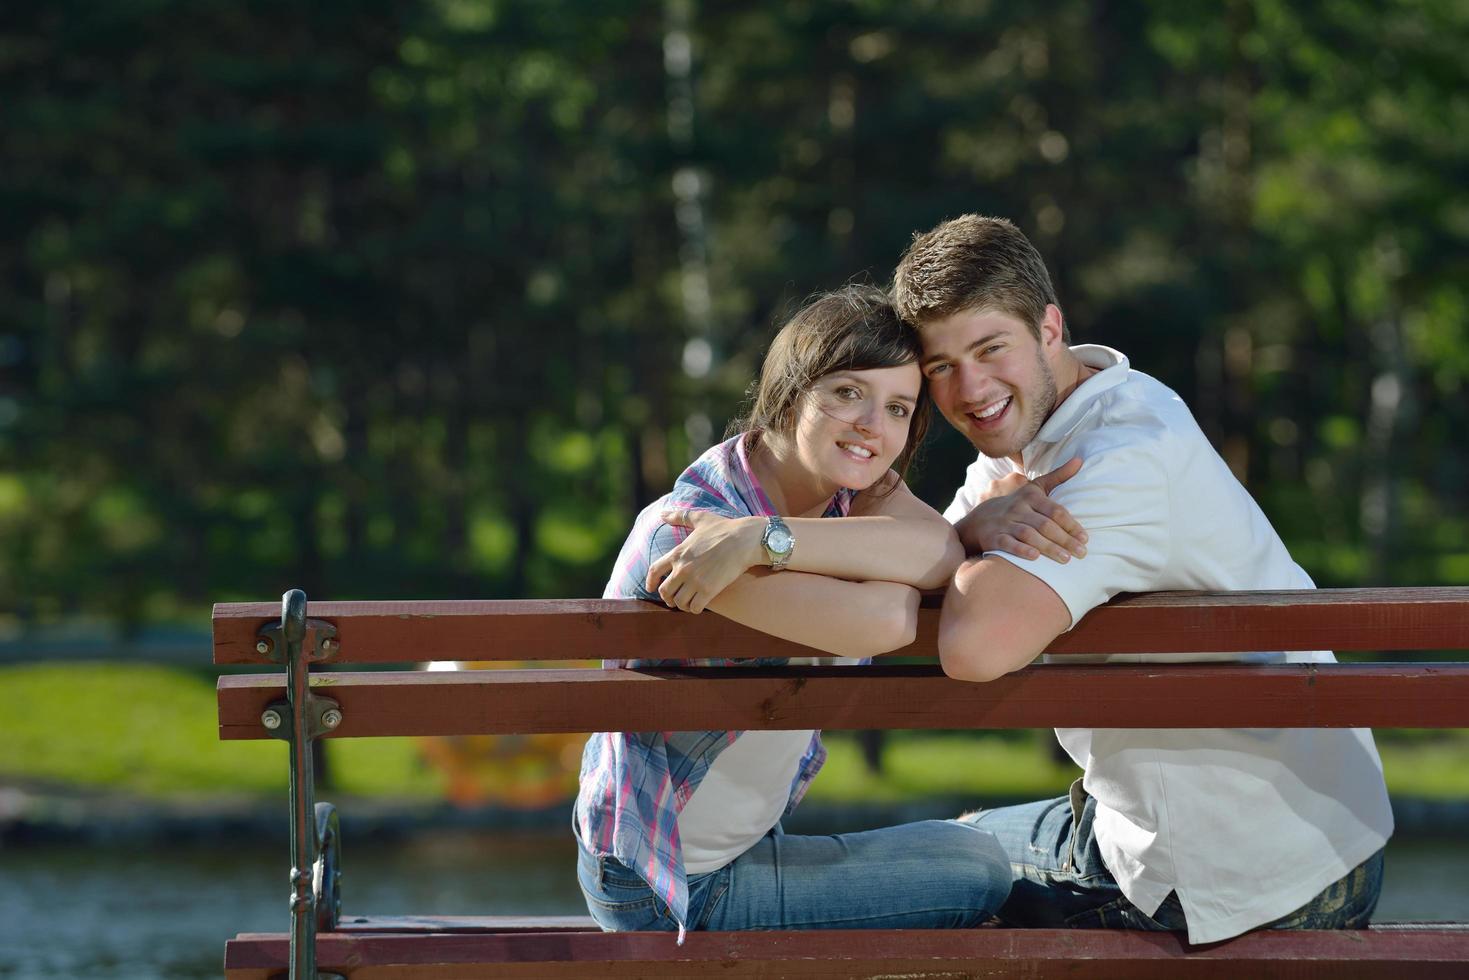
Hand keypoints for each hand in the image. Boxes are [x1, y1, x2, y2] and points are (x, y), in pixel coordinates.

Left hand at [646, 510, 764, 612]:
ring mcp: (695, 580)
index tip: (651, 588)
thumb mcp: (700, 519)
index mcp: (678, 553)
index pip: (654, 571)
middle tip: (673, 599)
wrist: (745, 539)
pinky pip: (694, 608)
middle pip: (664, 591)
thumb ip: (679, 517)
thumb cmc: (724, 528)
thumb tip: (662, 514)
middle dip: (667, 597)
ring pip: (679, 602)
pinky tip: (699, 605)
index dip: (650, 582)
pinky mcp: (709, 590)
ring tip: (687, 603)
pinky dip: (694, 609)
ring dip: (682, 605)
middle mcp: (683, 568)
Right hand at [956, 457, 1087, 561]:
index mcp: (1030, 497)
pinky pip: (1008, 544)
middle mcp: (1017, 509)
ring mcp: (1005, 523)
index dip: (1071, 524)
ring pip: (1028, 534)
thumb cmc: (1017, 505)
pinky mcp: (994, 538)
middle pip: (1044, 524)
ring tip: (1065, 559)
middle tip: (1081, 553)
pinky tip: (1035, 557)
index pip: (1054, 510)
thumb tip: (1080, 460)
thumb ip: (1058, 477)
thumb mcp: (1034, 488)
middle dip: (1064, 540)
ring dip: (1048, 547)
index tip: (1085, 538)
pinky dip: (1021, 550)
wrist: (979, 519)